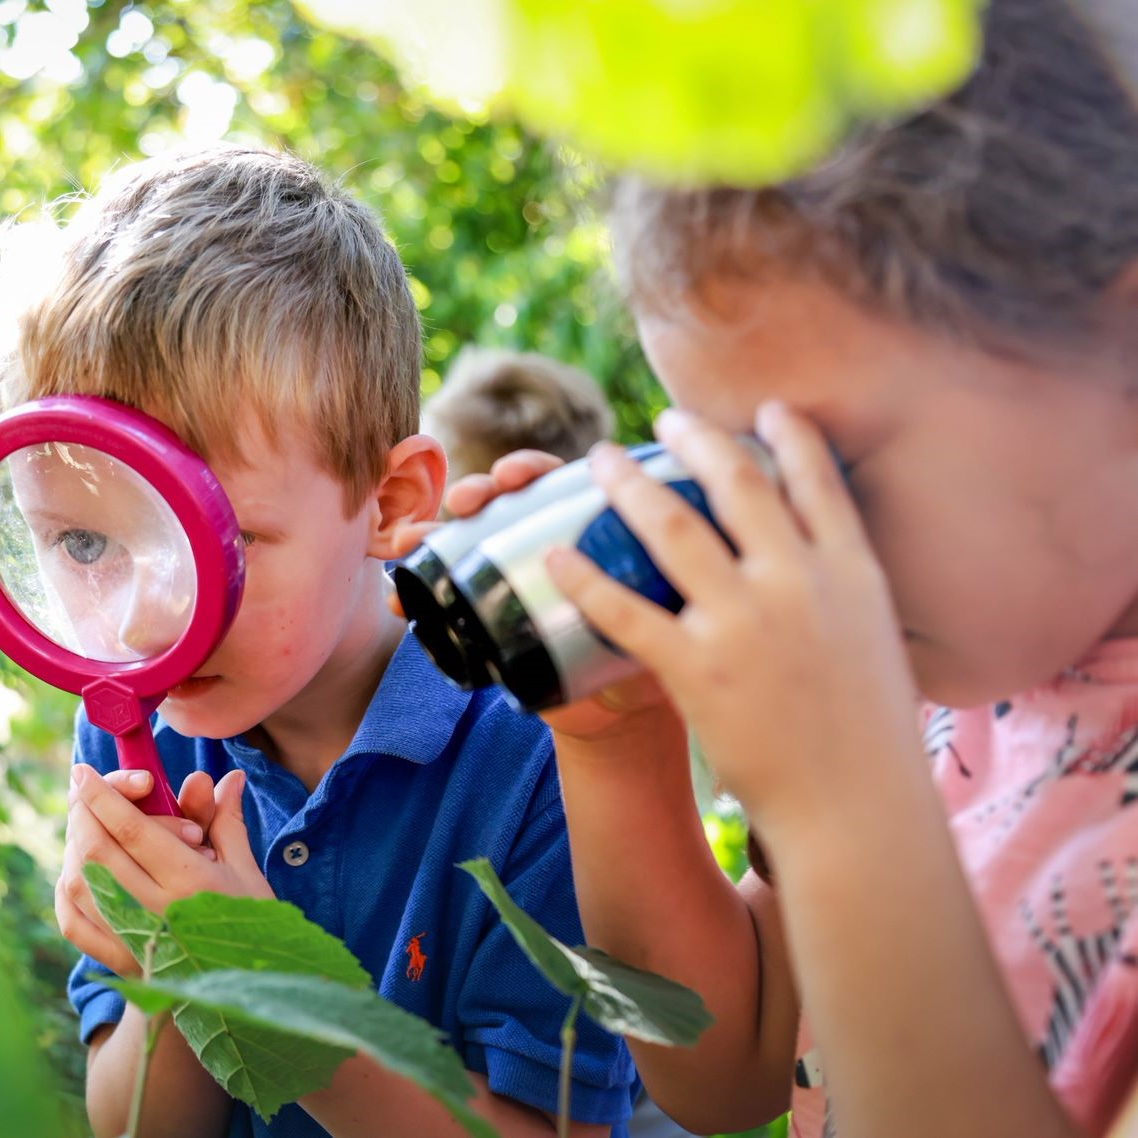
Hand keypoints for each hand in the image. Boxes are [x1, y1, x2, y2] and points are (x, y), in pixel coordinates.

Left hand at [54, 764, 271, 975]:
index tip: (84, 772)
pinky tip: (75, 870)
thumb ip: (226, 821)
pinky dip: (67, 891)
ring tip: (83, 825)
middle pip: (98, 851)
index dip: (104, 796)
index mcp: (191, 883)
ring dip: (74, 847)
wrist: (240, 993)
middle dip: (82, 812)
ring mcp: (133, 939)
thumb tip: (226, 776)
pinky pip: (74, 922)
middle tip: (79, 788)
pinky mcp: (118, 962)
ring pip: (80, 883)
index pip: (132, 830)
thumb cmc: (247, 923)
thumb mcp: (245, 871)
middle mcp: (157, 911)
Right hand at [388, 448, 683, 747]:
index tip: (513, 474)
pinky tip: (397, 600)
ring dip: (430, 533)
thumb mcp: (662, 618)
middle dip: (475, 493)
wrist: (622, 711)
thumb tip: (682, 573)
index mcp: (582, 528)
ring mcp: (504, 578)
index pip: (552, 482)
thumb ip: (667, 596)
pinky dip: (415, 596)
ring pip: (461, 540)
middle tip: (465, 502)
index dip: (529, 470)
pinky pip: (441, 598)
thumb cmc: (650, 651)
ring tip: (410, 541)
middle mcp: (538, 543)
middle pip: (500, 502)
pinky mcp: (481, 619)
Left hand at [542, 403, 919, 823]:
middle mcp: (799, 584)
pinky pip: (627, 609)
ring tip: (602, 459)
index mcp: (852, 576)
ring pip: (674, 528)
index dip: (789, 438)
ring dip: (630, 485)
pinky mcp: (698, 669)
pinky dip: (586, 578)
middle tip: (665, 421)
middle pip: (738, 485)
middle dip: (697, 440)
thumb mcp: (876, 647)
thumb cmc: (870, 741)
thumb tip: (823, 574)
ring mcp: (745, 624)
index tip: (766, 408)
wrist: (859, 812)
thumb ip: (844, 602)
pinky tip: (556, 556)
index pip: (819, 483)